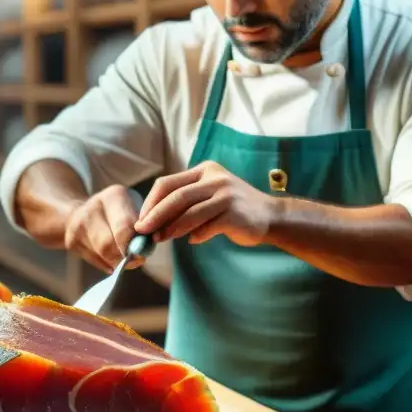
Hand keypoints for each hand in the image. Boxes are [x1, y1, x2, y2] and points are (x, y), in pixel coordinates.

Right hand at [64, 185, 142, 272]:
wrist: (82, 211)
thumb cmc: (118, 214)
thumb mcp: (132, 210)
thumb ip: (142, 229)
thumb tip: (142, 254)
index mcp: (113, 196)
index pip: (124, 227)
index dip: (135, 245)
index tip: (142, 254)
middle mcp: (92, 208)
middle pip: (108, 244)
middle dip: (124, 256)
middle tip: (136, 260)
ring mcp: (78, 225)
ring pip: (102, 254)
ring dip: (117, 261)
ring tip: (124, 258)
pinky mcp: (70, 241)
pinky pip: (94, 261)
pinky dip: (106, 263)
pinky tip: (110, 257)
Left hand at [134, 161, 276, 246]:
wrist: (270, 216)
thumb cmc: (233, 209)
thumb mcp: (209, 196)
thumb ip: (185, 203)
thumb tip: (153, 222)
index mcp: (204, 170)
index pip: (168, 183)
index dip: (151, 202)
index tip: (141, 220)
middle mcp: (215, 178)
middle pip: (176, 196)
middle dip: (155, 215)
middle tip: (142, 230)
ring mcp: (226, 195)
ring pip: (190, 212)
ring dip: (171, 228)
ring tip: (160, 239)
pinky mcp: (235, 213)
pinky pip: (208, 226)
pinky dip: (197, 235)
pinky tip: (194, 241)